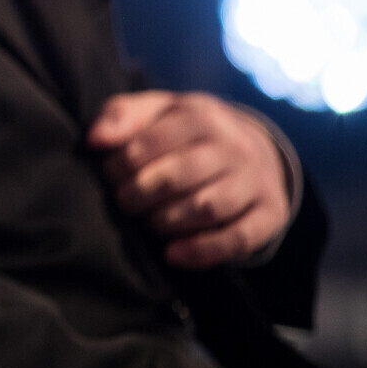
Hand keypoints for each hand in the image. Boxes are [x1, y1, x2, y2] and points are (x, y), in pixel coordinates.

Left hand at [86, 91, 290, 267]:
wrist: (252, 148)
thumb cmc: (187, 133)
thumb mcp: (158, 112)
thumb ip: (122, 116)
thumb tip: (95, 140)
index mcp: (202, 116)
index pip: (153, 142)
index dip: (122, 164)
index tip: (108, 176)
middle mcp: (235, 146)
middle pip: (178, 176)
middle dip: (140, 194)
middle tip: (124, 202)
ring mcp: (257, 181)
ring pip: (208, 208)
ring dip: (167, 221)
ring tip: (149, 223)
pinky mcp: (271, 214)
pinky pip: (238, 238)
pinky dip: (203, 251)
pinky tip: (172, 255)